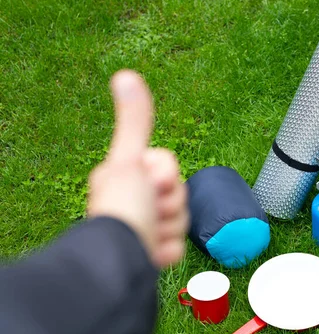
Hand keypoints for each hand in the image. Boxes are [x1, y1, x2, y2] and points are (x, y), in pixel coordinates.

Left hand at [87, 70, 189, 268]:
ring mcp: (143, 226)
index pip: (167, 165)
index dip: (166, 174)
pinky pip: (177, 244)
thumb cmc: (124, 208)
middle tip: (151, 210)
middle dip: (170, 203)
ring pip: (181, 218)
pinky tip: (152, 249)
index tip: (149, 184)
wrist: (123, 259)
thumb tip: (125, 74)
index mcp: (125, 175)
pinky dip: (168, 249)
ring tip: (150, 233)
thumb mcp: (130, 158)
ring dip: (171, 226)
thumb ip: (135, 120)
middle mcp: (133, 199)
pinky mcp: (152, 251)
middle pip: (178, 191)